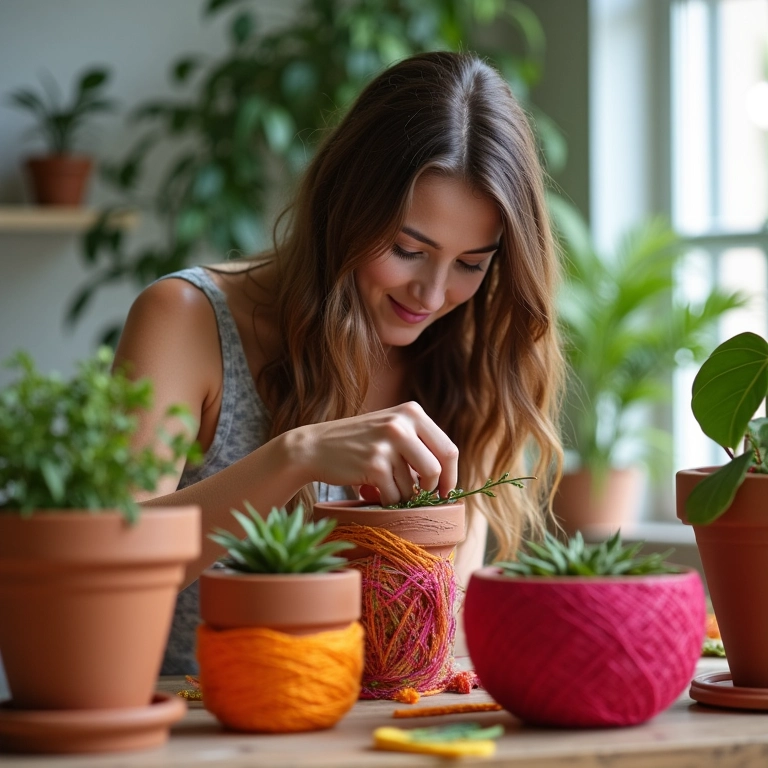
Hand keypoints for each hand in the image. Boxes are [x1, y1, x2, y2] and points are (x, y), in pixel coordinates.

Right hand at [289, 402, 458, 506]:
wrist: (314, 447)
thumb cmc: (357, 442)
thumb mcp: (390, 428)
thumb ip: (418, 443)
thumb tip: (449, 478)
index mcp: (412, 412)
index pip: (448, 449)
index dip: (450, 475)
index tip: (445, 491)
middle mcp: (402, 424)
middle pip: (436, 469)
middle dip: (431, 489)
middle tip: (421, 498)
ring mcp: (388, 444)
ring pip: (413, 487)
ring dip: (402, 496)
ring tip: (385, 488)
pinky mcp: (374, 465)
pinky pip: (394, 496)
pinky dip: (386, 501)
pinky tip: (371, 491)